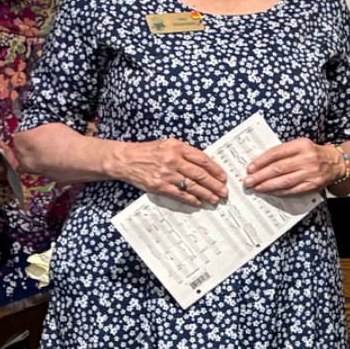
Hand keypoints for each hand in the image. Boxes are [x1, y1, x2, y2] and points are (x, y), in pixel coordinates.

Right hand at [110, 138, 227, 207]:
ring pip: (192, 186)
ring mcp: (166, 174)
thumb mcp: (168, 145)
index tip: (223, 177)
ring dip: (206, 194)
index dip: (215, 169)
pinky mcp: (159, 185)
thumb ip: (185, 153)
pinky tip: (199, 202)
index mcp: (177, 147)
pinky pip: (179, 194)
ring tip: (215, 199)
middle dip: (214, 184)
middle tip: (224, 191)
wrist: (125, 160)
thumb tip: (205, 166)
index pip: (202, 159)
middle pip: (200, 174)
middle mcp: (173, 160)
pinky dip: (191, 199)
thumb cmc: (148, 152)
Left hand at [244, 140, 346, 196]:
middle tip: (248, 181)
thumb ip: (282, 152)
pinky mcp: (313, 185)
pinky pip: (293, 190)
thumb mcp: (299, 146)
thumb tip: (259, 163)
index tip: (250, 168)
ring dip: (267, 185)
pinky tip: (269, 192)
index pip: (276, 153)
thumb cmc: (312, 153)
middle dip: (261, 176)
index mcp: (301, 145)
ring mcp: (310, 173)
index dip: (261, 161)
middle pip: (279, 168)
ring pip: (284, 181)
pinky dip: (279, 192)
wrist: (335, 163)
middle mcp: (307, 159)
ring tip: (256, 187)